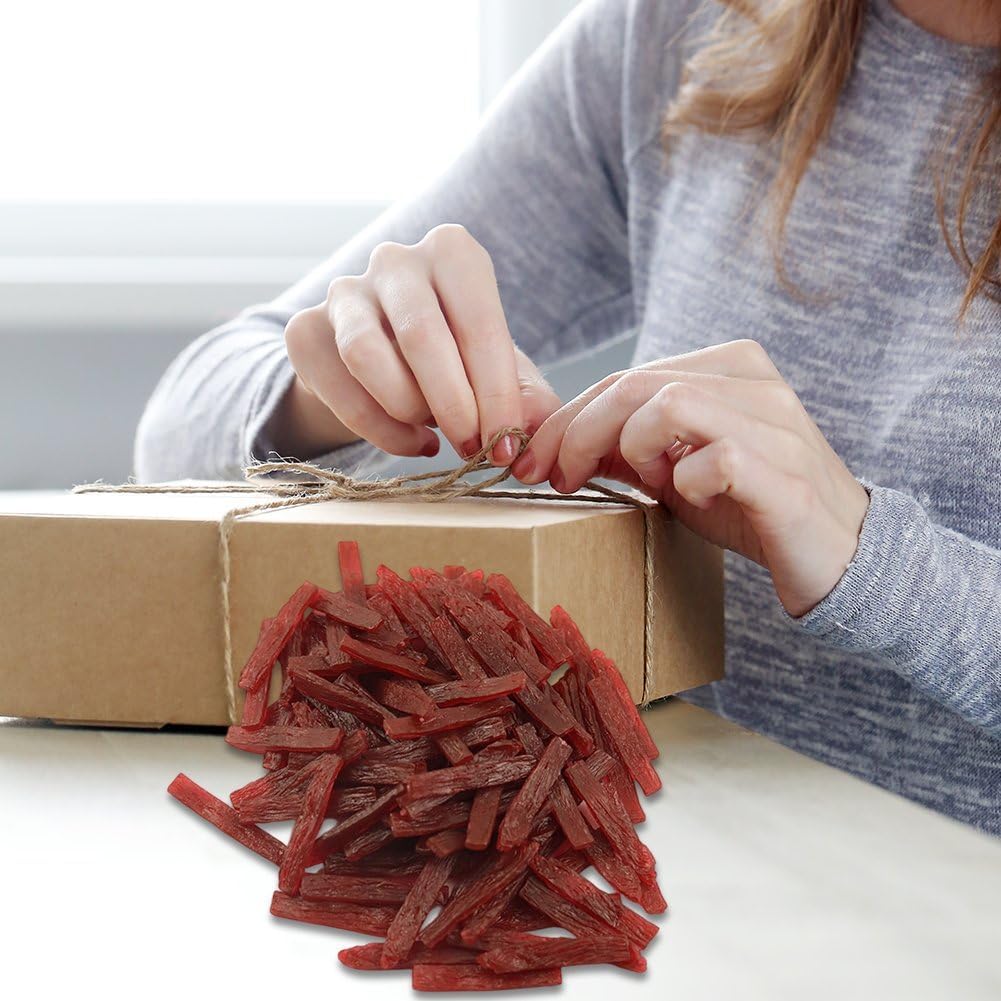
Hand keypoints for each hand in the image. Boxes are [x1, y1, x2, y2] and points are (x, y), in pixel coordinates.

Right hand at [277, 224, 559, 464]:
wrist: (390, 359)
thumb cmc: (459, 358)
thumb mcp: (501, 372)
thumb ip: (527, 397)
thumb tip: (531, 429)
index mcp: (453, 253)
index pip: (478, 324)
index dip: (495, 394)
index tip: (505, 445)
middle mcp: (395, 260)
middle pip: (420, 335)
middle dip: (453, 405)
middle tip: (472, 449)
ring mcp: (344, 291)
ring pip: (365, 355)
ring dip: (408, 410)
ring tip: (434, 433)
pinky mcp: (304, 330)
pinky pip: (339, 388)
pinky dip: (379, 430)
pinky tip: (409, 440)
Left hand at [512, 340, 869, 616]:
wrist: (837, 556)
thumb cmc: (750, 507)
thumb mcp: (676, 472)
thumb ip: (626, 450)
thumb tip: (557, 445)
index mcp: (729, 366)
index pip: (626, 376)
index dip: (568, 417)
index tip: (535, 461)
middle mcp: (755, 382)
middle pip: (636, 384)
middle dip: (577, 432)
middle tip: (554, 478)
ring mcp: (777, 424)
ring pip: (670, 405)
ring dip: (633, 450)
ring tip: (646, 482)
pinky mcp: (786, 475)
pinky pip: (714, 458)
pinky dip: (687, 482)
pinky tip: (693, 499)